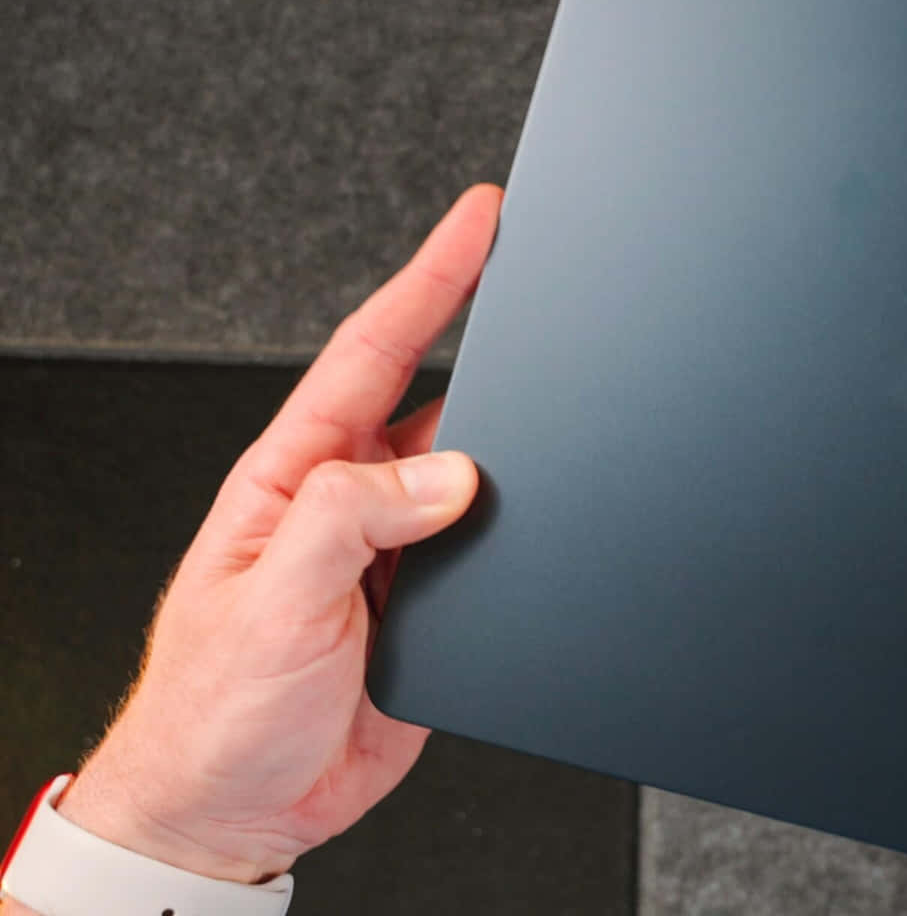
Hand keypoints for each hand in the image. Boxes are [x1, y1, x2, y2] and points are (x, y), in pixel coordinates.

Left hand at [50, 184, 503, 883]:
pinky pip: (501, 548)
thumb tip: (448, 469)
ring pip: (483, 472)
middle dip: (496, 341)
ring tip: (569, 418)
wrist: (237, 808)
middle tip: (552, 287)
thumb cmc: (216, 707)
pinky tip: (549, 522)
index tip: (480, 219)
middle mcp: (351, 501)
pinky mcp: (438, 606)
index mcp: (295, 474)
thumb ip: (352, 519)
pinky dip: (533, 530)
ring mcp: (398, 551)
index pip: (373, 352)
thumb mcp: (273, 599)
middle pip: (441, 396)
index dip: (432, 277)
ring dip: (523, 452)